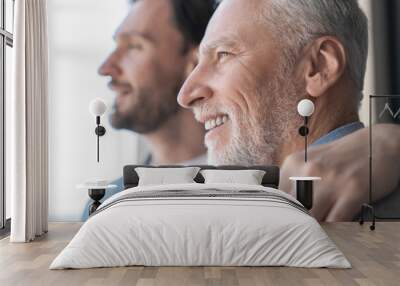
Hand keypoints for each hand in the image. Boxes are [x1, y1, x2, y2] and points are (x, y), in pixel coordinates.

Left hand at [280, 124, 399, 221]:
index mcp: (294, 163)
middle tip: (303, 227)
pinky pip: (336, 220)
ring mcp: (331, 180)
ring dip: (316, 228)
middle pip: (293, 210)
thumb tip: (278, 206)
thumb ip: (293, 180)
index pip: (276, 198)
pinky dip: (335, 228)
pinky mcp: (353, 190)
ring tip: (321, 226)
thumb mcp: (309, 160)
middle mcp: (309, 170)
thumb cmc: (340, 156)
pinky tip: (336, 224)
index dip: (283, 213)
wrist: (377, 143)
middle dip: (298, 222)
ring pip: (312, 218)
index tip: (287, 220)